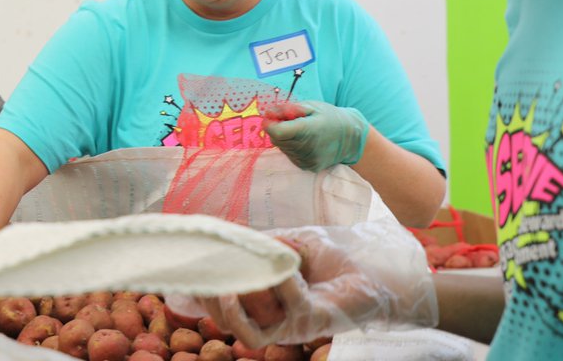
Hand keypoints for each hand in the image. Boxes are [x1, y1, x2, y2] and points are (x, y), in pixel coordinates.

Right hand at [200, 221, 436, 347]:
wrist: (373, 271)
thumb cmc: (329, 261)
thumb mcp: (285, 245)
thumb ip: (258, 243)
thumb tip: (228, 234)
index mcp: (259, 305)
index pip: (215, 309)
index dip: (199, 291)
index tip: (189, 266)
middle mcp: (271, 322)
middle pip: (226, 322)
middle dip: (214, 296)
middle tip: (217, 269)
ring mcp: (291, 325)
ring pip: (249, 328)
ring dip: (244, 294)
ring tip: (247, 271)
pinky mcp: (314, 321)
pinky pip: (289, 306)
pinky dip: (283, 281)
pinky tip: (289, 263)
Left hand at [263, 100, 368, 170]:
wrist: (351, 138)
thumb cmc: (329, 117)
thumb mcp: (310, 106)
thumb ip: (287, 109)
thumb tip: (267, 113)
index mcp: (308, 130)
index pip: (277, 132)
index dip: (270, 123)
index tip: (273, 116)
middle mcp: (307, 148)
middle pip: (277, 139)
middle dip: (277, 129)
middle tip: (290, 121)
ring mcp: (307, 160)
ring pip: (282, 148)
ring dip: (285, 138)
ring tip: (301, 131)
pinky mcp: (308, 167)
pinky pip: (290, 155)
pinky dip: (292, 147)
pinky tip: (305, 141)